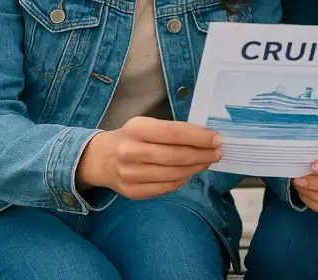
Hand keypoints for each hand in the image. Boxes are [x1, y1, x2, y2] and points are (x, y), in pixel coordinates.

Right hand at [76, 116, 222, 198]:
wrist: (99, 159)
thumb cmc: (130, 138)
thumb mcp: (145, 125)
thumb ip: (172, 130)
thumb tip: (206, 138)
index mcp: (135, 129)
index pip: (175, 133)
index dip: (199, 137)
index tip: (217, 139)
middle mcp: (130, 152)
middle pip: (177, 156)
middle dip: (203, 154)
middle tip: (218, 152)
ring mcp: (130, 175)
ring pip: (174, 174)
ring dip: (196, 168)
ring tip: (207, 162)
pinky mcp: (132, 192)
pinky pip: (166, 187)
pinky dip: (182, 180)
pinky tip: (189, 173)